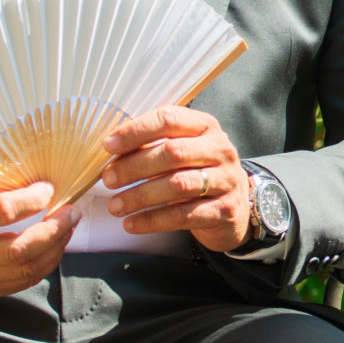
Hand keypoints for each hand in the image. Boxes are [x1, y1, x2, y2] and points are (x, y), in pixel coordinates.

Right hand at [0, 176, 78, 297]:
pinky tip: (52, 246)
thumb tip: (42, 185)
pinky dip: (44, 264)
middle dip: (56, 231)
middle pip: (21, 250)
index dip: (33, 200)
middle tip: (72, 213)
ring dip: (56, 248)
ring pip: (27, 270)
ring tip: (67, 228)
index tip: (48, 189)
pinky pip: (22, 282)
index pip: (3, 211)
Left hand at [99, 106, 255, 251]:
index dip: (136, 131)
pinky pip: (183, 215)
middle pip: (173, 152)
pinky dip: (152, 220)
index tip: (108, 145)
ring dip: (140, 196)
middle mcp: (220, 150)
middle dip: (134, 166)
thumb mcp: (182, 150)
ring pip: (178, 185)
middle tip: (108, 179)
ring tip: (115, 206)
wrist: (235, 207)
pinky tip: (132, 224)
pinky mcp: (225, 210)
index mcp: (205, 126)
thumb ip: (152, 145)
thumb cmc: (198, 173)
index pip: (169, 119)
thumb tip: (112, 149)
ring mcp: (227, 180)